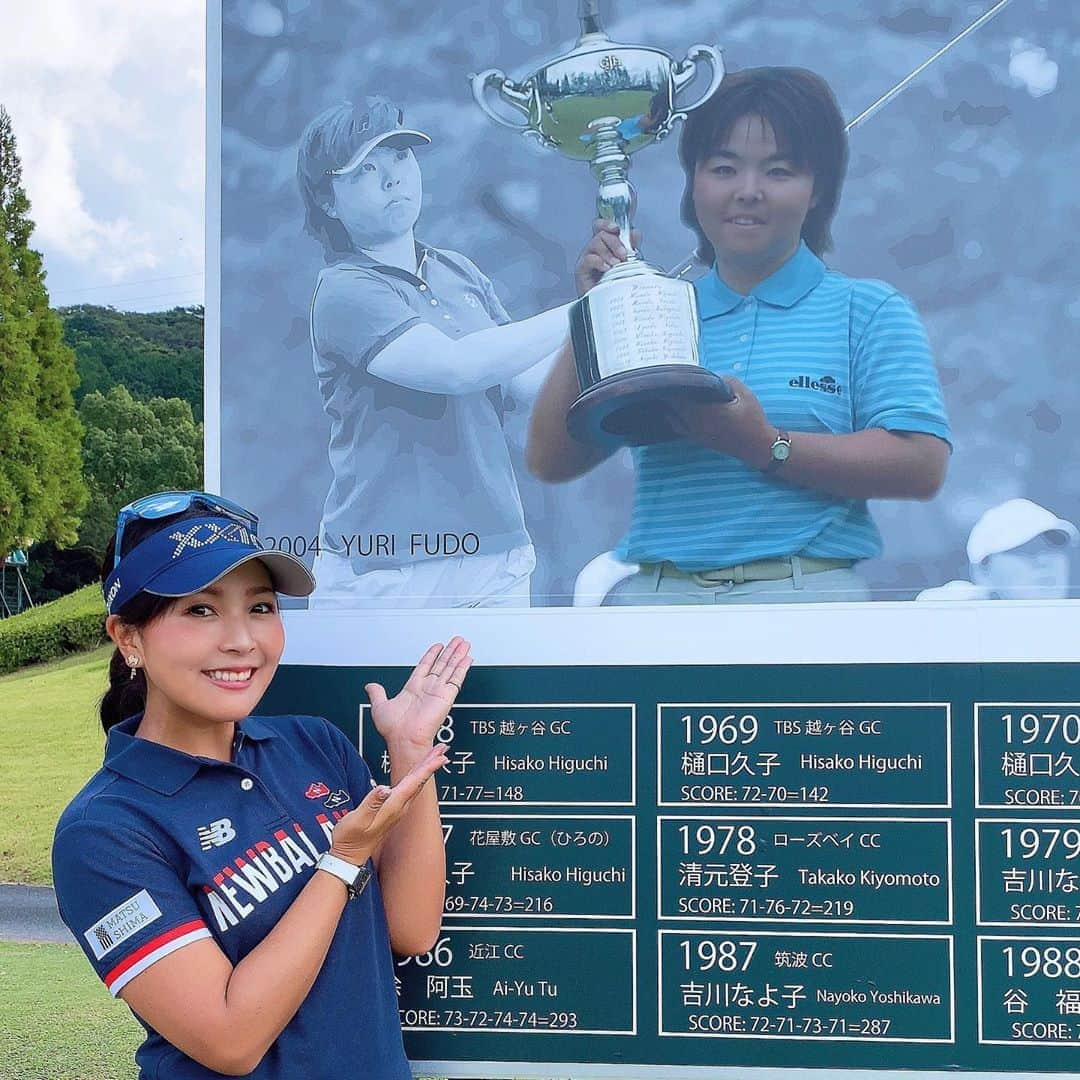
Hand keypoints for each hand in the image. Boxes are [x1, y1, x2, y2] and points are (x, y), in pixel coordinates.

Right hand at [329, 742, 448, 865]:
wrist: (348, 856)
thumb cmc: (350, 838)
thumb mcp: (357, 820)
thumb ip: (371, 803)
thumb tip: (384, 788)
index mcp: (393, 806)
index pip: (414, 783)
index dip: (428, 768)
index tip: (440, 756)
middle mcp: (399, 807)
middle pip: (420, 781)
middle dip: (432, 763)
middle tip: (443, 748)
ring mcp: (397, 809)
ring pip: (417, 784)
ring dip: (426, 769)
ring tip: (436, 756)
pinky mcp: (392, 810)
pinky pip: (410, 788)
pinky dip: (417, 776)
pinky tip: (417, 772)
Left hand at [365, 637, 471, 756]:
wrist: (404, 740)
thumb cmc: (394, 730)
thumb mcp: (379, 706)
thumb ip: (377, 693)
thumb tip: (370, 686)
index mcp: (413, 689)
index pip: (426, 666)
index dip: (432, 655)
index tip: (439, 646)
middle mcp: (427, 689)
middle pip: (441, 664)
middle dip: (450, 651)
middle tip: (457, 640)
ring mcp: (438, 692)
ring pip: (450, 668)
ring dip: (458, 655)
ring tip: (464, 643)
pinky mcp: (446, 696)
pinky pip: (456, 678)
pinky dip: (462, 668)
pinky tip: (467, 658)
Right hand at [575, 219, 642, 295]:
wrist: (608, 305)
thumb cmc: (615, 284)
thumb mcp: (628, 262)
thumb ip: (632, 247)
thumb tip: (635, 234)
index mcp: (605, 245)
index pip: (601, 227)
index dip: (607, 223)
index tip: (616, 228)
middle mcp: (594, 249)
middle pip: (601, 233)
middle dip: (615, 242)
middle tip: (624, 255)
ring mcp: (587, 258)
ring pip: (595, 243)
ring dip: (609, 253)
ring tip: (616, 265)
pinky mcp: (581, 269)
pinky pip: (589, 258)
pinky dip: (600, 262)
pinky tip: (607, 269)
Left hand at [666, 376, 774, 466]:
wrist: (757, 446)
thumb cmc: (753, 420)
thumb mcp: (744, 395)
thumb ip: (726, 382)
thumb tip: (711, 376)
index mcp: (705, 413)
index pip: (679, 398)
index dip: (673, 386)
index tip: (672, 375)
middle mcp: (696, 425)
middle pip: (672, 408)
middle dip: (670, 395)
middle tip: (669, 381)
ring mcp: (696, 434)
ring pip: (673, 418)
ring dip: (671, 406)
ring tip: (671, 393)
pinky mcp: (698, 440)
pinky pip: (679, 427)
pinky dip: (675, 417)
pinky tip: (677, 409)